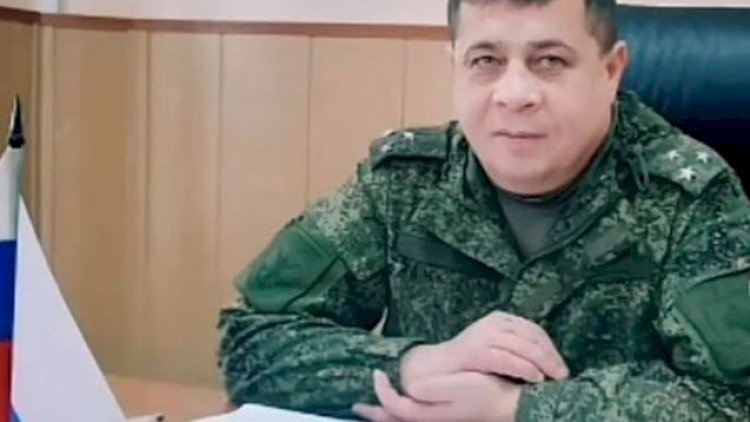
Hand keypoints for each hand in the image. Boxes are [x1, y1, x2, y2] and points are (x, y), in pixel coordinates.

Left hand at [353, 370, 521, 421]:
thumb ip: (432, 389)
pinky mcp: (444, 420)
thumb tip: (409, 387)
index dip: (381, 391)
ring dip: (387, 416)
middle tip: (358, 405)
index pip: (393, 407)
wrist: (512, 407)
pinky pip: (413, 421)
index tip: (376, 373)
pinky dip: (401, 416)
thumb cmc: (487, 393)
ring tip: (373, 410)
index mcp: (428, 416)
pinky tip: (401, 408)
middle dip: (375, 414)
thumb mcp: (460, 386)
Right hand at [400, 311, 568, 391]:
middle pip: (531, 337)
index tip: (562, 365)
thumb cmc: (472, 362)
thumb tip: (549, 359)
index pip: (534, 330)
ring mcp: (484, 335)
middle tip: (563, 374)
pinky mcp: (475, 351)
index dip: (551, 348)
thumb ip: (518, 347)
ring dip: (542, 363)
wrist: (439, 368)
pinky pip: (507, 359)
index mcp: (501, 319)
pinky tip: (535, 377)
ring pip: (522, 347)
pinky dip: (524, 368)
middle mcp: (494, 323)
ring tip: (553, 377)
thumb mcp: (498, 347)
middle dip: (551, 357)